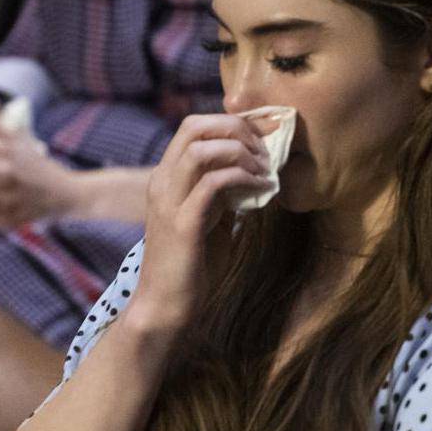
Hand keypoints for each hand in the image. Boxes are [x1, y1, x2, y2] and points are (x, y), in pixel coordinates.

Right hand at [123, 114, 274, 342]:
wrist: (166, 308)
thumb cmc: (191, 268)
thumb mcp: (212, 219)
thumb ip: (225, 194)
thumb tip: (255, 174)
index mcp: (168, 178)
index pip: (195, 127)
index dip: (233, 122)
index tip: (267, 132)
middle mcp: (163, 182)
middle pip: (195, 127)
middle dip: (237, 129)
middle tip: (267, 150)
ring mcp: (169, 201)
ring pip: (201, 149)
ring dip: (241, 153)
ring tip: (265, 171)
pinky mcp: (183, 223)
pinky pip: (213, 184)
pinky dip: (244, 179)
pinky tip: (264, 191)